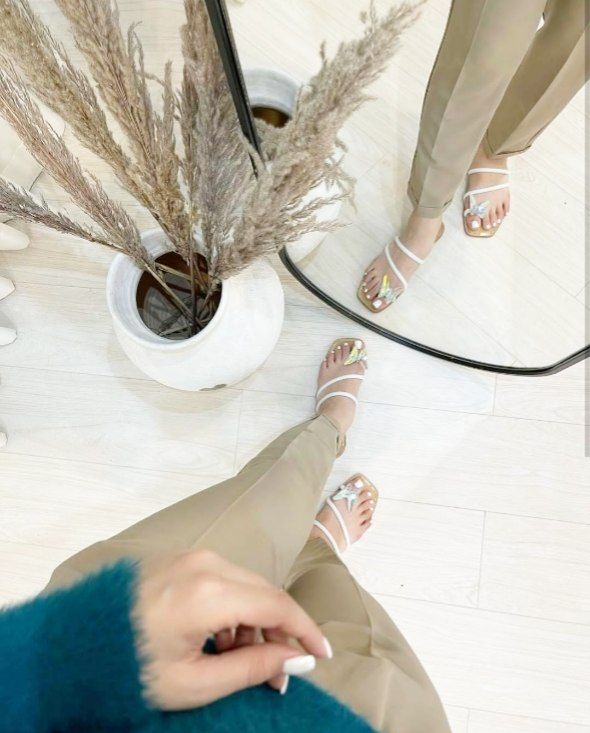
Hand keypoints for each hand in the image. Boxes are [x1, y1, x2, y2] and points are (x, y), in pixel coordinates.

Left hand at [134, 550, 331, 709]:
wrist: (73, 644)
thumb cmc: (128, 667)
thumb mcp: (193, 682)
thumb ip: (252, 667)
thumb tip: (293, 659)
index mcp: (210, 592)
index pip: (278, 606)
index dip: (305, 631)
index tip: (321, 656)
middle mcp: (206, 563)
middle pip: (265, 592)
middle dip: (280, 630)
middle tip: (282, 670)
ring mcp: (190, 556)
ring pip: (246, 584)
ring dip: (255, 619)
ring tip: (244, 659)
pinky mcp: (180, 559)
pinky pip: (223, 578)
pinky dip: (233, 607)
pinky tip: (220, 638)